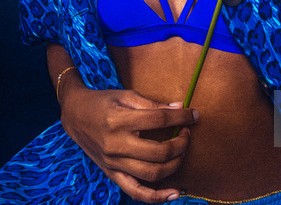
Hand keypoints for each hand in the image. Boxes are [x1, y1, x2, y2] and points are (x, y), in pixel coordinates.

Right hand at [60, 79, 198, 203]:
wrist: (75, 115)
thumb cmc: (103, 102)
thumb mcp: (126, 95)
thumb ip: (152, 104)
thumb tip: (179, 108)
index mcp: (120, 121)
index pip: (159, 120)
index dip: (181, 117)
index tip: (193, 114)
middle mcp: (116, 145)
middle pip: (159, 152)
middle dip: (181, 143)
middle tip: (187, 132)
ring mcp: (113, 163)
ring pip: (152, 174)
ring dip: (174, 164)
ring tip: (181, 151)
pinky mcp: (112, 174)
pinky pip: (135, 192)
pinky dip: (156, 197)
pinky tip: (174, 194)